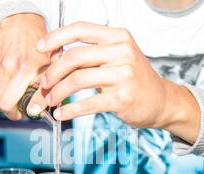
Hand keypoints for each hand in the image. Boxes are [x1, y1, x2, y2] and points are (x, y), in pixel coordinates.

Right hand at [0, 13, 50, 119]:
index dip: (15, 114)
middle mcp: (7, 68)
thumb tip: (40, 111)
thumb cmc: (39, 43)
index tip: (21, 114)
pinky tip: (10, 83)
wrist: (21, 22)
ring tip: (16, 94)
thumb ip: (46, 89)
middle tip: (19, 108)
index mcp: (24, 70)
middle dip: (9, 109)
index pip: (8, 104)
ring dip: (4, 99)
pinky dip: (0, 88)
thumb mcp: (50, 66)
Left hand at [33, 22, 200, 143]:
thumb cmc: (135, 79)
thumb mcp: (118, 57)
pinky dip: (70, 110)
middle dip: (52, 72)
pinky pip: (87, 103)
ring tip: (50, 101)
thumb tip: (55, 58)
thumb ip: (91, 54)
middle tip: (44, 84)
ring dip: (57, 93)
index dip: (56, 37)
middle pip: (74, 57)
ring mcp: (123, 75)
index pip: (80, 29)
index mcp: (118, 37)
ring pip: (77, 80)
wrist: (162, 101)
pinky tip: (62, 114)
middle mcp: (121, 52)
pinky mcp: (121, 98)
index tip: (41, 48)